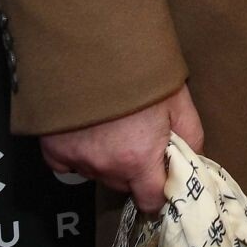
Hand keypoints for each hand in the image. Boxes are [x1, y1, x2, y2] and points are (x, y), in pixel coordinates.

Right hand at [41, 83, 204, 213]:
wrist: (92, 46)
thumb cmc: (139, 70)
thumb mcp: (178, 101)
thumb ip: (191, 136)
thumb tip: (193, 159)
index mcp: (139, 159)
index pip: (150, 200)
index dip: (157, 190)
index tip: (159, 175)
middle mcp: (106, 166)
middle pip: (123, 184)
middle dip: (133, 167)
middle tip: (137, 136)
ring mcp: (77, 159)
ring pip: (97, 172)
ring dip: (106, 158)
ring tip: (112, 125)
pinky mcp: (53, 149)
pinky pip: (67, 164)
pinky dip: (77, 153)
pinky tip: (86, 130)